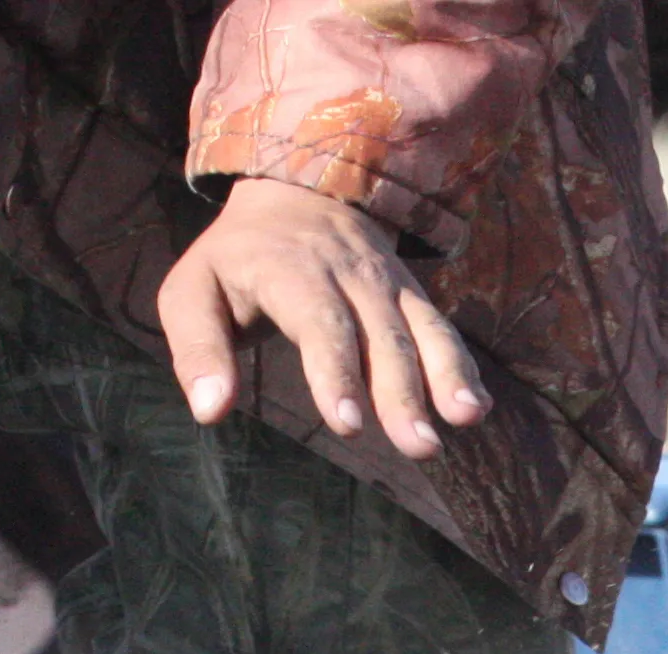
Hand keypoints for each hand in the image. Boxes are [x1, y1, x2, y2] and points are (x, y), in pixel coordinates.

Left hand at [156, 177, 488, 459]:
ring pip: (421, 329)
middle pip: (380, 334)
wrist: (297, 192)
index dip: (336, 370)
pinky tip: (476, 407)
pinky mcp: (410, 296)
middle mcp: (347, 272)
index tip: (348, 423)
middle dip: (401, 391)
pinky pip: (440, 329)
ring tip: (465, 419)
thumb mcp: (191, 291)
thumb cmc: (235, 261)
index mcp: (288, 268)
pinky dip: (461, 367)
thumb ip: (197, 350)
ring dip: (446, 377)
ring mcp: (386, 282)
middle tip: (418, 446)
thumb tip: (211, 411)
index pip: (318, 321)